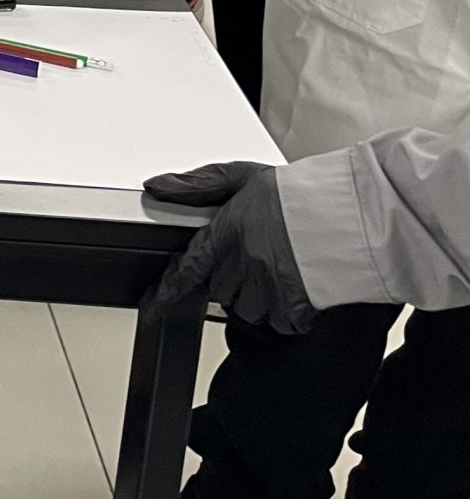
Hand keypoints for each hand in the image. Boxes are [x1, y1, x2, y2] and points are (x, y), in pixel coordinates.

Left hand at [145, 163, 317, 331]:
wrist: (349, 214)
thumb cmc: (298, 194)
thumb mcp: (241, 177)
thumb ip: (197, 186)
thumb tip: (157, 187)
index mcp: (226, 234)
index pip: (185, 269)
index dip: (163, 292)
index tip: (149, 308)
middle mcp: (243, 265)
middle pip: (220, 290)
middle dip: (231, 279)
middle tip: (254, 256)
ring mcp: (268, 290)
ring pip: (249, 309)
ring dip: (258, 297)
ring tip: (280, 268)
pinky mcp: (295, 309)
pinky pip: (281, 322)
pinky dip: (286, 311)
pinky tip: (298, 284)